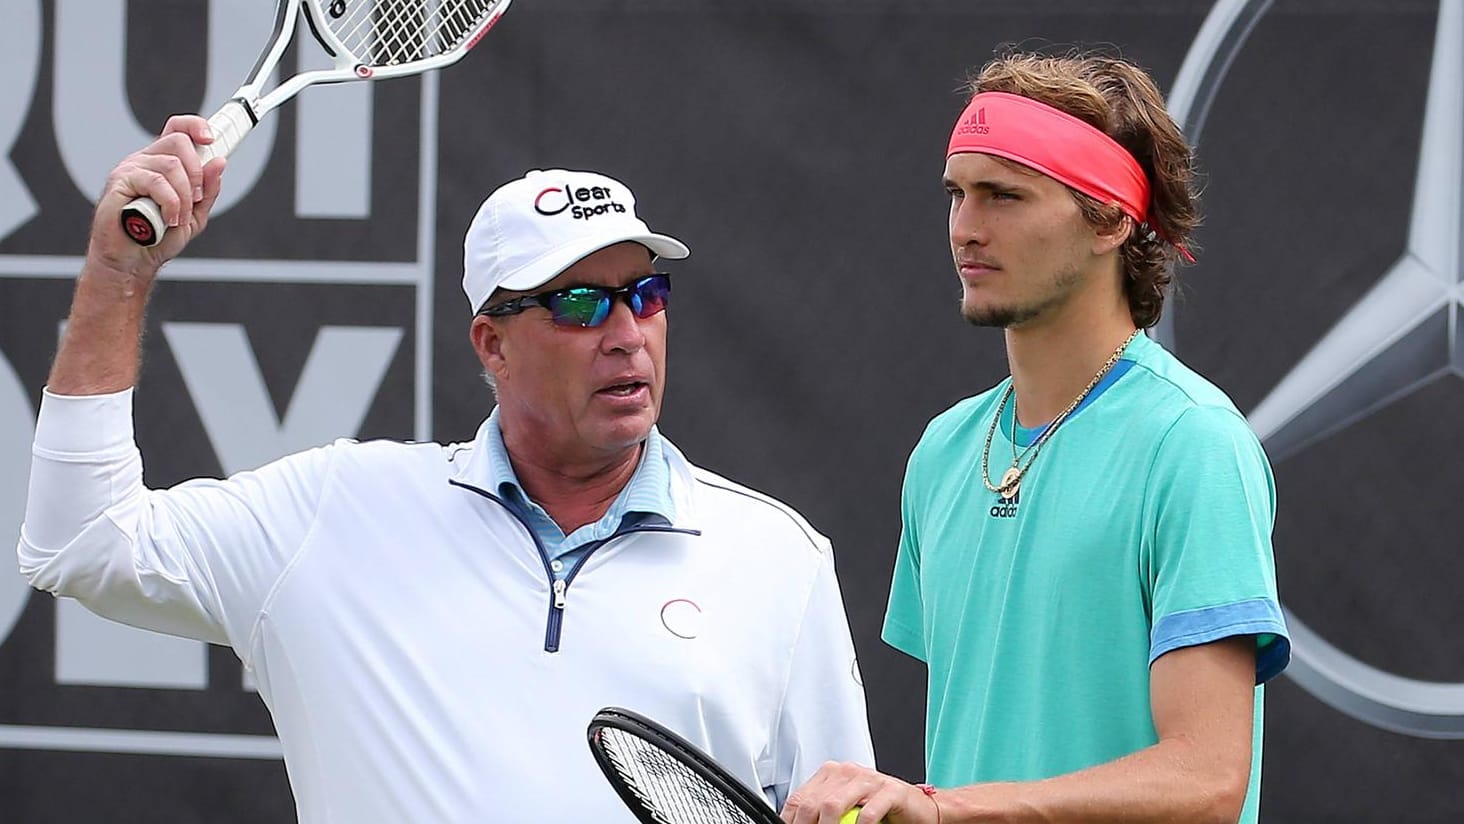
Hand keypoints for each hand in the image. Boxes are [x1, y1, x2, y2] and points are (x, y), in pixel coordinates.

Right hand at [88, 114, 225, 281]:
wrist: (133, 261)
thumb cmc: (159, 238)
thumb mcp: (195, 214)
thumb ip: (208, 190)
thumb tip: (219, 162)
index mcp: (163, 163)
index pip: (178, 129)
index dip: (195, 126)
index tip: (211, 139)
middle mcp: (146, 160)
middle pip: (179, 142)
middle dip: (198, 173)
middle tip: (197, 199)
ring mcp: (131, 168)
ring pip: (172, 165)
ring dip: (185, 197)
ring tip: (178, 218)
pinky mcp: (120, 181)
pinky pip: (157, 182)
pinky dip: (171, 204)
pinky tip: (168, 219)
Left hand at [782, 762, 939, 823]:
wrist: (917, 808)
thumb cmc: (880, 809)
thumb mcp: (845, 807)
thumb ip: (823, 812)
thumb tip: (798, 823)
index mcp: (832, 773)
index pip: (800, 797)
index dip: (791, 819)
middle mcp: (848, 772)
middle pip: (814, 802)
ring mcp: (869, 779)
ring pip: (834, 804)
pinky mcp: (889, 791)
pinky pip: (867, 813)